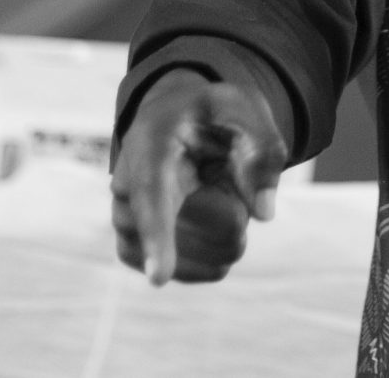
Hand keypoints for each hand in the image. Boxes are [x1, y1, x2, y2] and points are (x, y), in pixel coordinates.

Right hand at [110, 68, 286, 284]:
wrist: (176, 118)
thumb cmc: (213, 114)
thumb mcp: (245, 110)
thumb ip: (262, 153)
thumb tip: (264, 213)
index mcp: (152, 142)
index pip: (151, 193)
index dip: (157, 236)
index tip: (159, 279)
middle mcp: (127, 183)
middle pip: (174, 231)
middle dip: (225, 222)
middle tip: (237, 190)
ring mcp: (124, 219)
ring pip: (177, 261)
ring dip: (219, 244)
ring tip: (225, 202)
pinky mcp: (132, 245)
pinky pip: (175, 273)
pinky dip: (207, 259)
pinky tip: (216, 229)